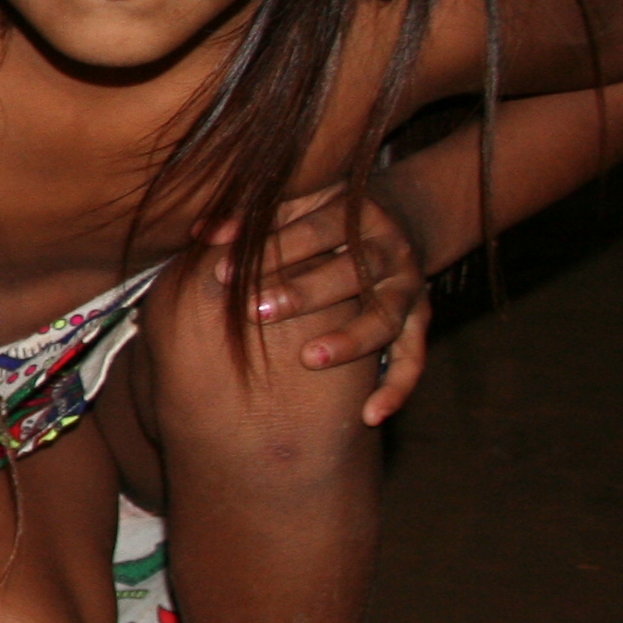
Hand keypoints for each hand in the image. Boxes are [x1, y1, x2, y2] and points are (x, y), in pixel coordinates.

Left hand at [214, 180, 430, 424]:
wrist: (397, 224)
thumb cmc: (324, 218)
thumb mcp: (296, 205)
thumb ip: (253, 217)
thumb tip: (201, 234)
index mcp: (359, 216)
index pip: (319, 228)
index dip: (274, 247)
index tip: (223, 272)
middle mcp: (391, 252)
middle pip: (352, 271)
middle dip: (304, 292)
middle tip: (256, 311)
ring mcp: (409, 289)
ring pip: (385, 317)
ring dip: (350, 340)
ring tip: (308, 359)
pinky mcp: (420, 322)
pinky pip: (414, 359)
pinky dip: (397, 389)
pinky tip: (370, 416)